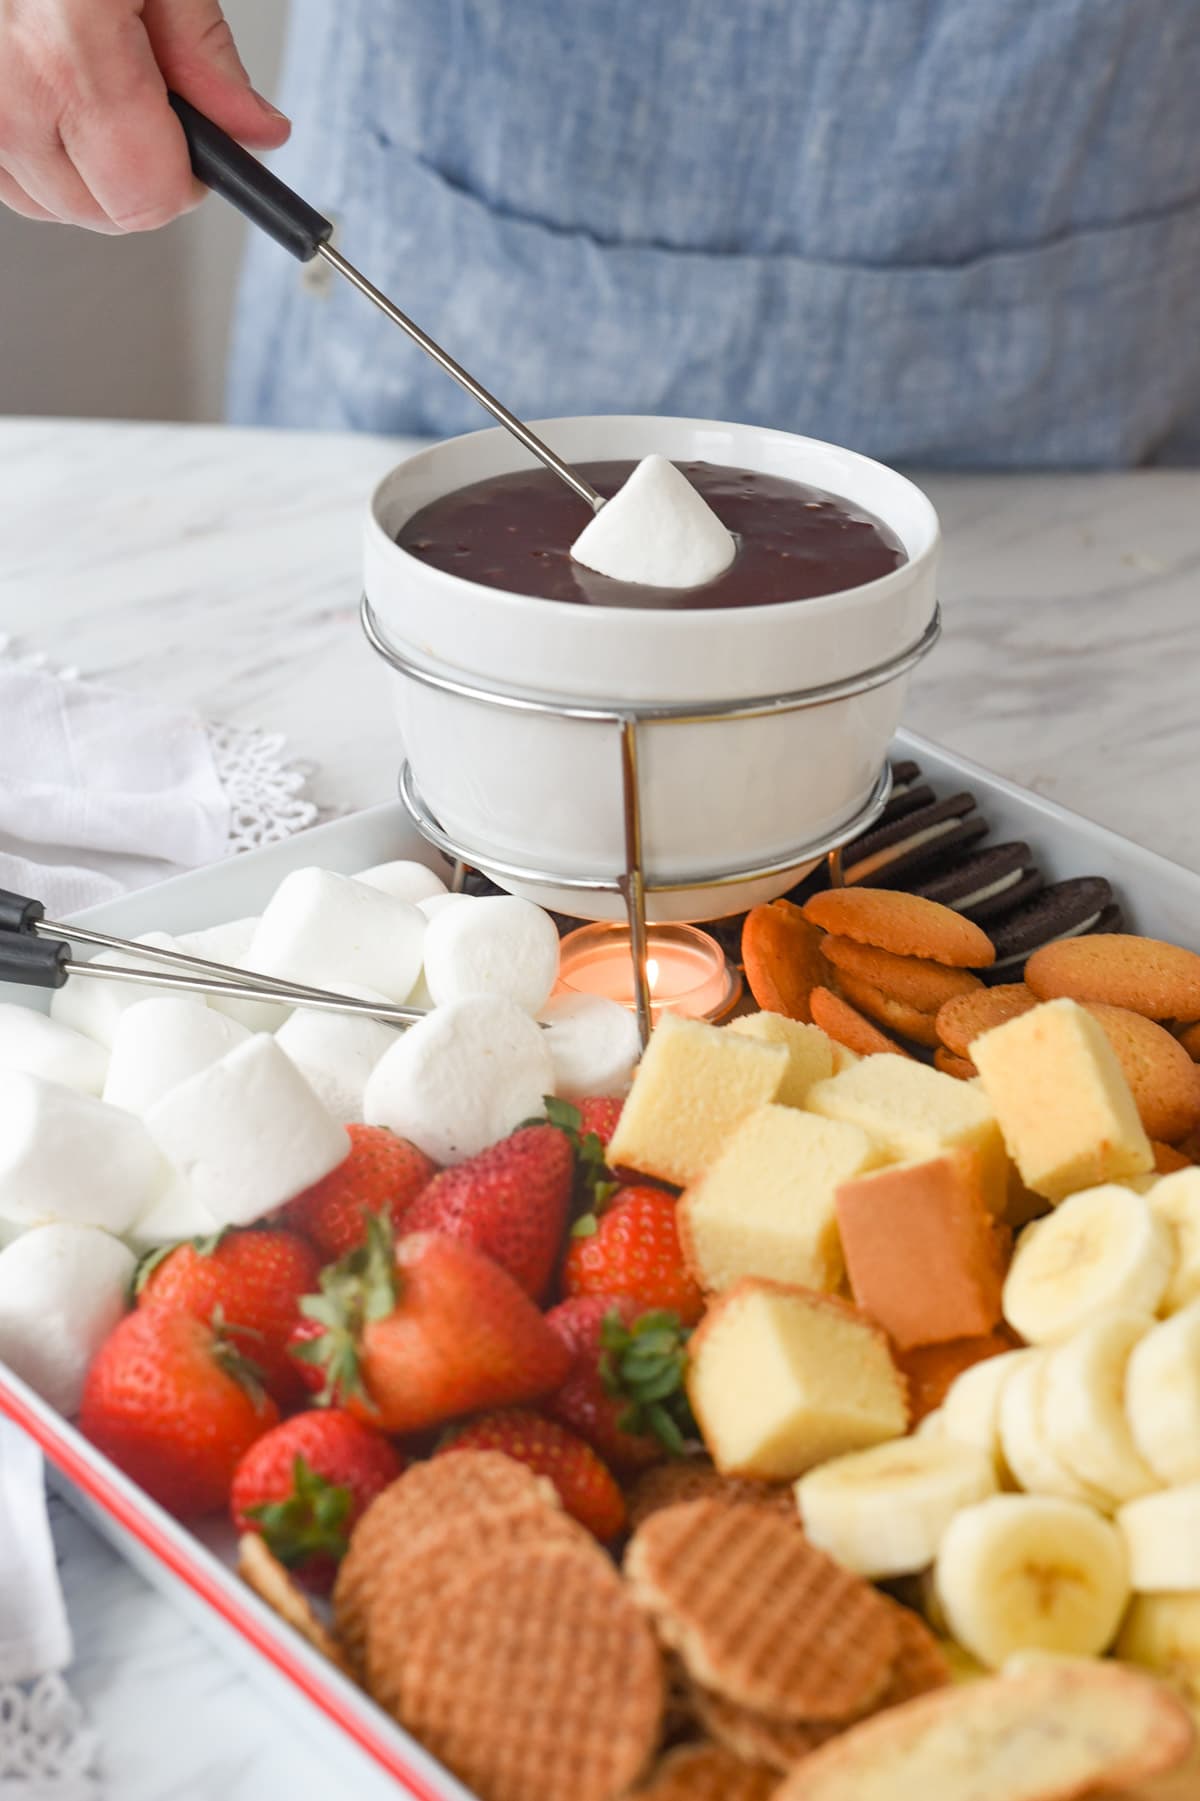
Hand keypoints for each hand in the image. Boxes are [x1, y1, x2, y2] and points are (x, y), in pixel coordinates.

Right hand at [0, 0, 289, 231]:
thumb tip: (255, 133)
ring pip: (53, 202)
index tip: (202, 142)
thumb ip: (203, 50)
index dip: (189, 177)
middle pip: (105, 212)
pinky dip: (40, 147)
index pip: (147, 196)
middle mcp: (5, 95)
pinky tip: (52, 89)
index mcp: (64, 52)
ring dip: (87, 165)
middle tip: (143, 92)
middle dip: (140, 170)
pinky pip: (9, 175)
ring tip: (88, 77)